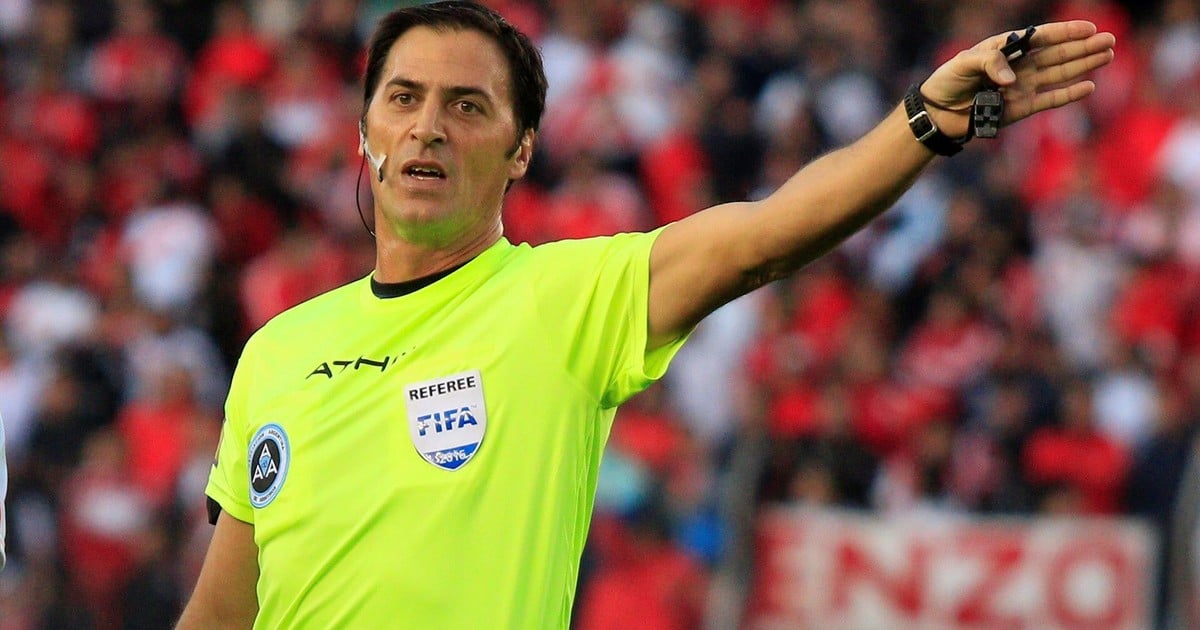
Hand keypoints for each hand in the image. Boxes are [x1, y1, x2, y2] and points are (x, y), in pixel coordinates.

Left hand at [920, 20, 1115, 137]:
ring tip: (1107, 56)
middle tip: (1110, 40)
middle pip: (1057, 54)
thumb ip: (990, 64)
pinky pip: (1049, 99)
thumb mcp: (964, 63)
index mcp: (1006, 48)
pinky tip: (1088, 86)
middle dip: (1084, 47)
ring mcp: (1022, 87)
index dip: (1066, 32)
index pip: (1042, 37)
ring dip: (1083, 65)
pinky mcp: (1021, 108)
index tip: (1090, 27)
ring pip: (1059, 74)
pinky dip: (1068, 94)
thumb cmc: (947, 81)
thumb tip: (1013, 80)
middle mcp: (1019, 66)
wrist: (938, 113)